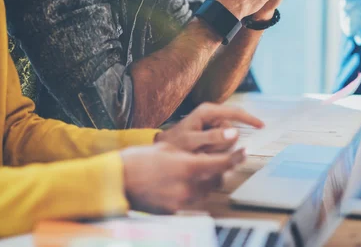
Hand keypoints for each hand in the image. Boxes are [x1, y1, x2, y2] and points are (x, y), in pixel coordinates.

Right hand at [121, 143, 245, 213]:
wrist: (117, 181)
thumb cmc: (139, 160)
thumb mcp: (168, 148)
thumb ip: (192, 151)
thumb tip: (210, 150)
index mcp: (188, 167)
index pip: (222, 163)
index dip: (236, 157)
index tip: (243, 152)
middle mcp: (188, 186)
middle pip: (217, 180)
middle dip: (220, 170)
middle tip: (216, 160)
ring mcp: (181, 201)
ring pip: (206, 191)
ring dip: (206, 181)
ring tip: (194, 171)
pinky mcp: (174, 211)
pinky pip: (191, 201)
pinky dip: (192, 192)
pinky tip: (180, 183)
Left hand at [155, 103, 263, 152]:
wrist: (162, 150)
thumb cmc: (174, 144)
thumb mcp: (192, 142)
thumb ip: (212, 137)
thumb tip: (235, 133)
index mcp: (207, 111)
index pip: (235, 112)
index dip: (250, 119)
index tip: (262, 127)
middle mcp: (211, 115)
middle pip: (232, 131)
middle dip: (223, 144)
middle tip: (205, 150)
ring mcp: (212, 125)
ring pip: (228, 140)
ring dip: (217, 149)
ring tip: (201, 151)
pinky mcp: (211, 134)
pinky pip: (222, 144)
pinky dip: (215, 151)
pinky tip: (203, 153)